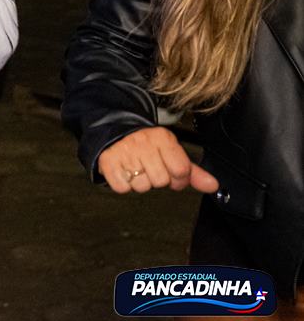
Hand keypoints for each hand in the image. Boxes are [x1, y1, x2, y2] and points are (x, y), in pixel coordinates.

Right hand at [97, 127, 218, 194]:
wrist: (116, 133)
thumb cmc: (147, 146)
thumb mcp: (171, 152)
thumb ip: (192, 171)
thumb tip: (213, 185)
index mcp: (162, 139)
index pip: (181, 171)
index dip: (178, 178)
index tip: (170, 173)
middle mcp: (143, 143)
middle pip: (161, 181)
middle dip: (157, 179)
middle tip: (150, 169)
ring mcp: (124, 151)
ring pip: (142, 186)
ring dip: (140, 182)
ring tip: (136, 168)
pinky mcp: (108, 161)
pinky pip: (122, 188)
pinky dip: (123, 184)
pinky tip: (124, 172)